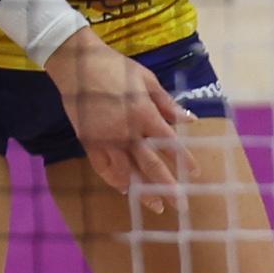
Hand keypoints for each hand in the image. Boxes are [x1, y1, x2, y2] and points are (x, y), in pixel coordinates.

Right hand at [49, 29, 192, 208]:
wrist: (77, 65)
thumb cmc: (116, 68)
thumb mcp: (147, 81)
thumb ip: (168, 104)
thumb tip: (190, 120)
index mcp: (144, 115)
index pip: (170, 144)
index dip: (184, 161)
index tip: (196, 173)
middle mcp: (127, 132)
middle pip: (150, 166)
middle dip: (167, 187)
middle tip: (180, 205)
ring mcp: (106, 139)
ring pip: (126, 173)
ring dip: (142, 191)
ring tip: (155, 206)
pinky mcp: (89, 142)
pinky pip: (102, 168)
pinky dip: (114, 180)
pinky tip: (125, 189)